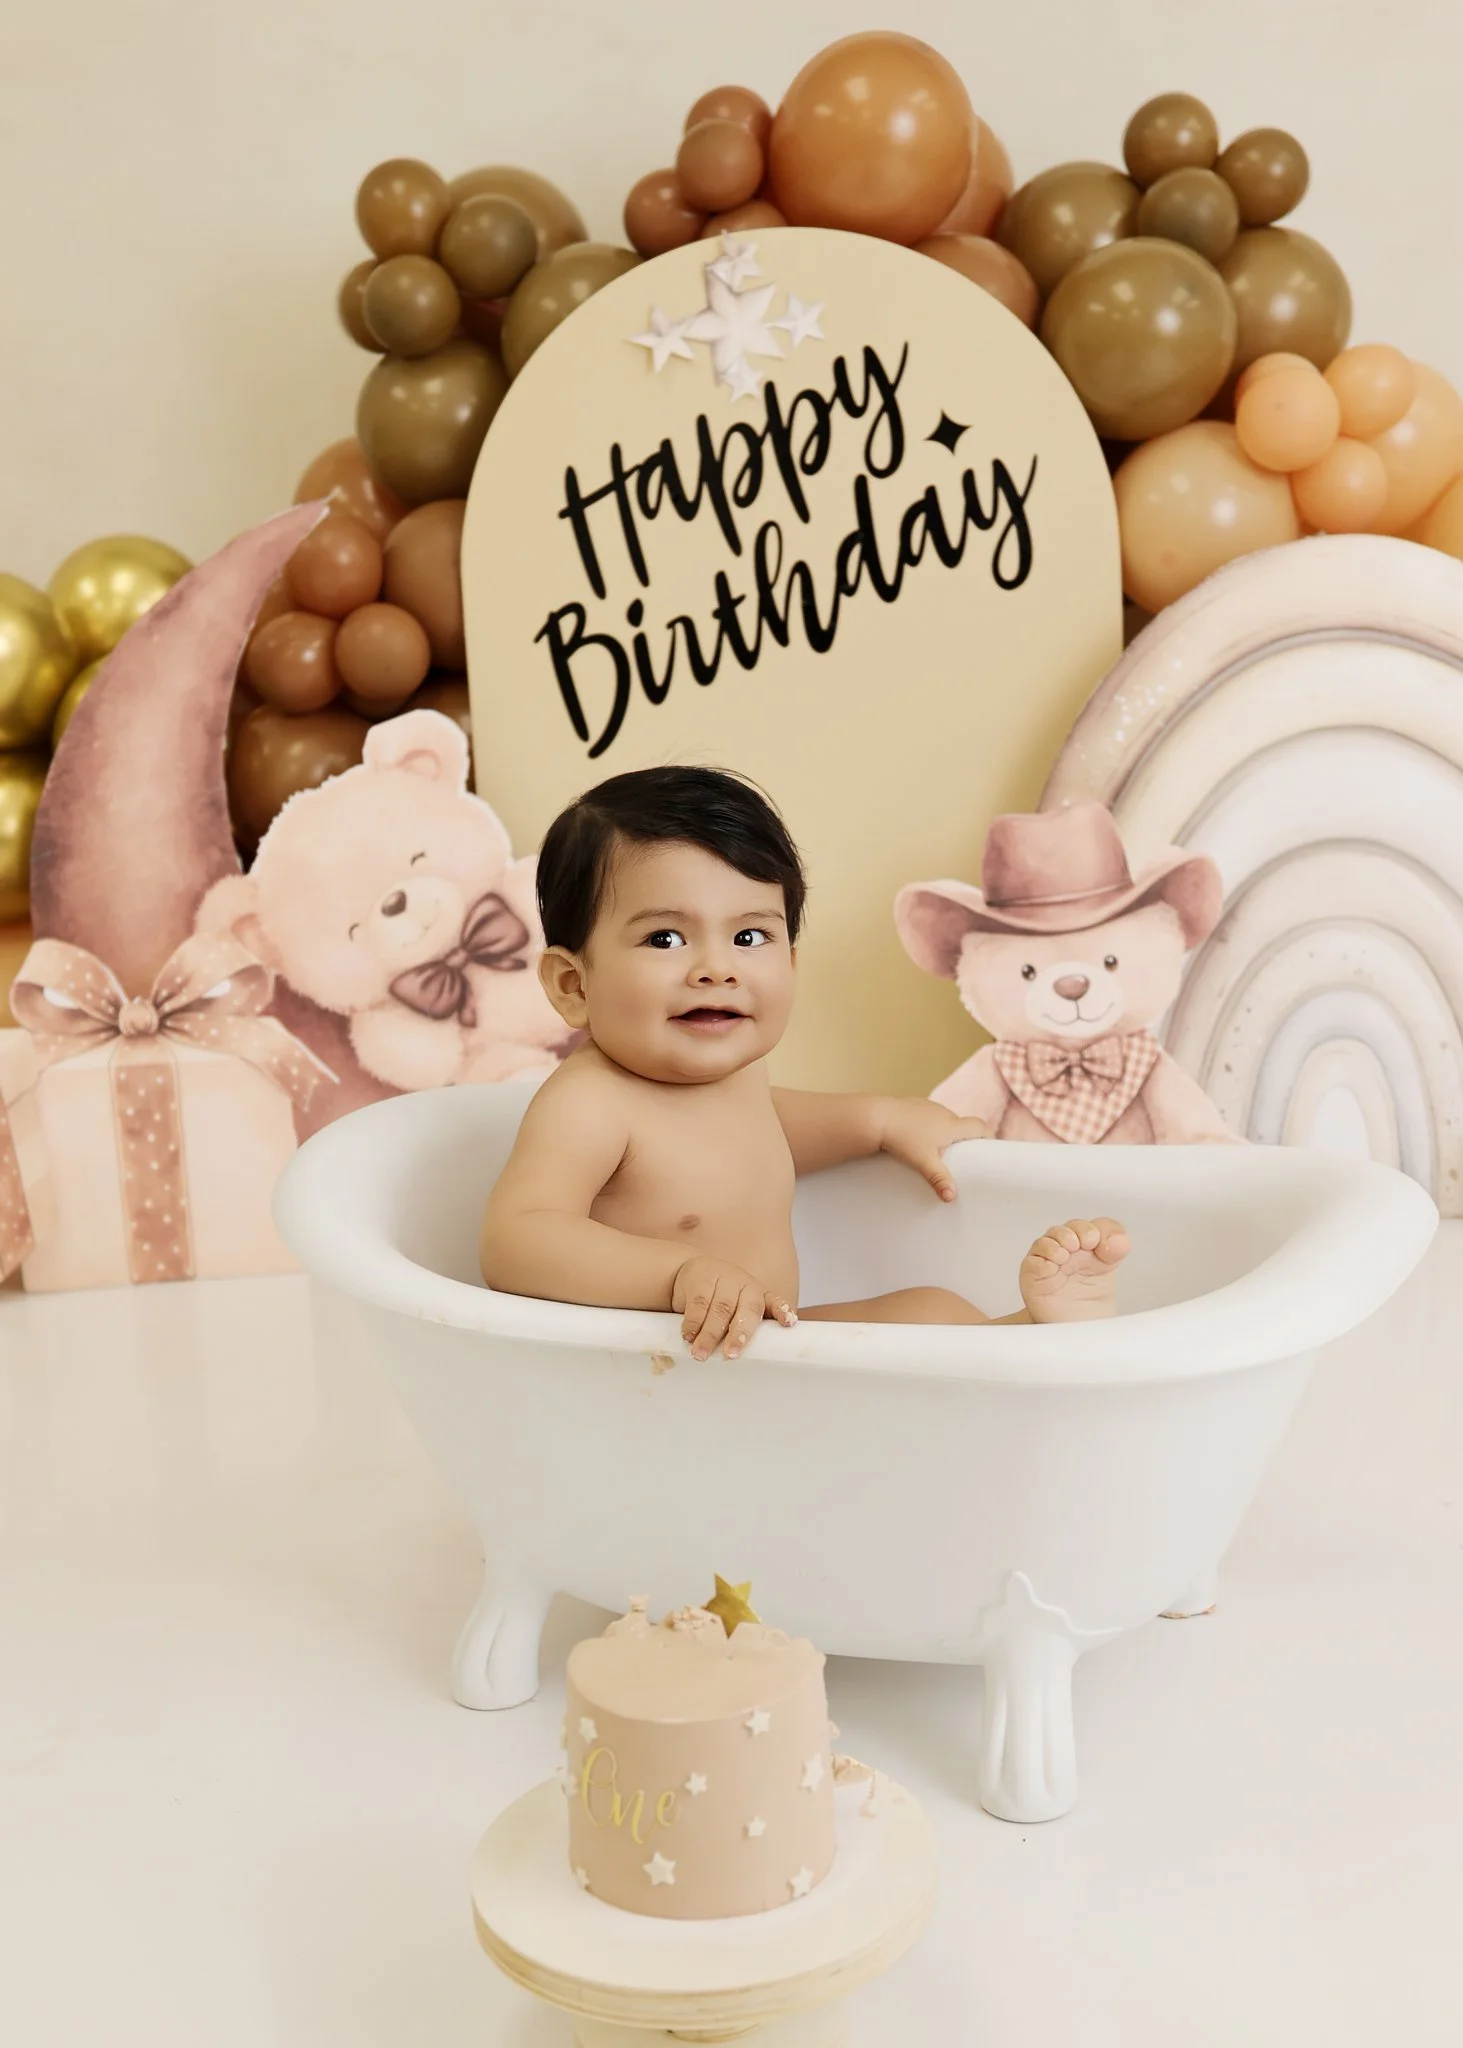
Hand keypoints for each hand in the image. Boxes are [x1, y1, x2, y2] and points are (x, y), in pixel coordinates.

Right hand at [671, 1256, 797, 1361]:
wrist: (694, 1273)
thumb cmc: (722, 1300)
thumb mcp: (739, 1309)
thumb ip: (746, 1330)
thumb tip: (751, 1366)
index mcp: (760, 1296)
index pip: (776, 1303)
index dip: (783, 1312)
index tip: (789, 1323)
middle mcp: (746, 1286)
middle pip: (748, 1309)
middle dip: (739, 1333)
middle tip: (730, 1354)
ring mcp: (724, 1280)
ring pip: (720, 1309)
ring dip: (709, 1334)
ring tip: (700, 1354)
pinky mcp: (701, 1279)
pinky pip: (698, 1302)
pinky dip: (693, 1322)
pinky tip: (688, 1335)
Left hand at [876, 1097, 992, 1201]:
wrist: (876, 1118)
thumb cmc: (902, 1139)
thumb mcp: (923, 1162)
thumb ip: (939, 1179)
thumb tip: (952, 1197)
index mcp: (952, 1125)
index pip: (980, 1127)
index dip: (988, 1137)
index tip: (990, 1149)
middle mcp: (944, 1113)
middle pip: (963, 1125)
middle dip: (966, 1139)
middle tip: (964, 1157)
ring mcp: (929, 1107)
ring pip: (945, 1120)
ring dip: (947, 1133)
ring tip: (940, 1151)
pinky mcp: (914, 1105)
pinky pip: (929, 1117)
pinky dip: (930, 1127)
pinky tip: (919, 1139)